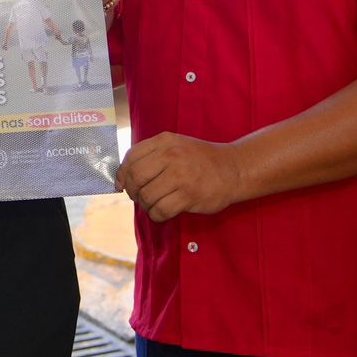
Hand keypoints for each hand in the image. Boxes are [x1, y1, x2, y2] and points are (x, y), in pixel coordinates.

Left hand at [117, 132, 246, 222]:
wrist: (234, 169)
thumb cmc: (200, 160)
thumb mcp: (175, 146)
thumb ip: (150, 155)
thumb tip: (121, 177)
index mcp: (164, 141)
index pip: (131, 157)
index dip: (121, 174)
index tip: (121, 185)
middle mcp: (171, 155)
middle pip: (135, 177)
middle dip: (132, 191)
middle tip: (139, 197)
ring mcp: (180, 176)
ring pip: (146, 196)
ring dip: (145, 205)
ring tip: (154, 204)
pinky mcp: (189, 195)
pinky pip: (160, 210)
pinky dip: (157, 215)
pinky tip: (163, 212)